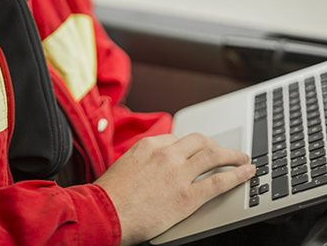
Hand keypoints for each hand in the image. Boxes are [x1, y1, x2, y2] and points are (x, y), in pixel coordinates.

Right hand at [96, 132, 255, 245]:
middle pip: (200, 141)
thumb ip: (145, 160)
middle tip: (225, 152)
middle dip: (216, 146)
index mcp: (150, 144)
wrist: (104, 211)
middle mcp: (167, 154)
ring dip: (232, 156)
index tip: (201, 151)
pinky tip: (247, 173)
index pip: (179, 139)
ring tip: (243, 159)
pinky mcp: (187, 197)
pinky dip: (237, 176)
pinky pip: (218, 182)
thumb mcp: (126, 164)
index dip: (193, 147)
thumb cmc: (110, 194)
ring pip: (214, 156)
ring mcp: (178, 174)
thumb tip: (155, 165)